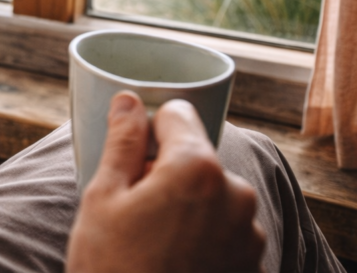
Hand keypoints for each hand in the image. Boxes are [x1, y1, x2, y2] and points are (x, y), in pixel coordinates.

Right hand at [66, 92, 264, 272]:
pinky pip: (225, 231)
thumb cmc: (113, 268)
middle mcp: (236, 194)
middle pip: (197, 159)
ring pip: (212, 196)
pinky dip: (202, 237)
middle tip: (133, 212)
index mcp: (197, 168)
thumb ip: (122, 142)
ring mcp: (250, 233)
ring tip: (151, 243)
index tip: (131, 159)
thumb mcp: (103, 199)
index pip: (178, 115)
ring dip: (187, 206)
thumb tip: (128, 100)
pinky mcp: (253, 264)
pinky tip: (171, 262)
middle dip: (167, 173)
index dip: (149, 130)